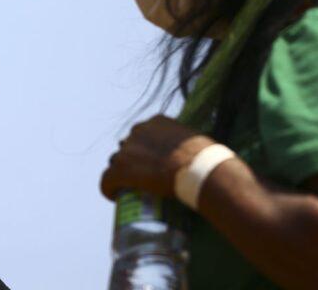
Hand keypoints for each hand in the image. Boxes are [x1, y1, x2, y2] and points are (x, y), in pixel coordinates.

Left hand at [100, 115, 214, 199]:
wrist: (203, 171)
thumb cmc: (210, 160)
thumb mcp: (199, 142)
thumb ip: (192, 144)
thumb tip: (206, 156)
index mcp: (157, 121)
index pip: (142, 134)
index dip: (143, 150)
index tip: (150, 164)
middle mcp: (139, 131)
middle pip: (127, 147)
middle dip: (132, 161)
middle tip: (142, 179)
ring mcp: (128, 149)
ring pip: (117, 163)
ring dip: (121, 175)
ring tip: (130, 189)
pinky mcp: (122, 169)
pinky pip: (106, 180)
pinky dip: (109, 188)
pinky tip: (114, 196)